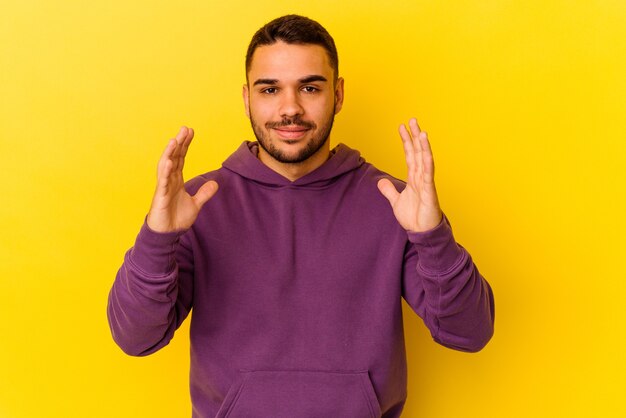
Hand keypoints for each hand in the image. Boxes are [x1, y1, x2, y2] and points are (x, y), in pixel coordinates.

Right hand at [146, 126, 218, 232]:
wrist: (167, 234)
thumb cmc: (176, 218)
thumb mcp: (195, 204)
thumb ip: (204, 193)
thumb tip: (216, 183)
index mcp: (176, 180)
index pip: (180, 158)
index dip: (185, 145)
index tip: (190, 132)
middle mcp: (168, 180)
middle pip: (173, 157)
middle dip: (179, 143)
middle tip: (185, 128)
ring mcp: (163, 187)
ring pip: (165, 166)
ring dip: (170, 152)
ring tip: (175, 139)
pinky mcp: (160, 197)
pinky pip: (162, 182)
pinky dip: (165, 171)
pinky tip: (169, 161)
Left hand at [377, 118, 442, 232]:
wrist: (422, 233)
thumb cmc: (414, 217)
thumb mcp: (396, 202)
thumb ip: (389, 190)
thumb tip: (380, 181)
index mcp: (414, 178)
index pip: (410, 155)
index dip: (406, 141)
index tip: (402, 127)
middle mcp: (421, 178)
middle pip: (418, 153)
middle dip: (415, 137)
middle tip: (412, 120)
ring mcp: (426, 184)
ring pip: (425, 160)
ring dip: (423, 146)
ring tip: (421, 131)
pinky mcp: (430, 192)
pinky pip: (429, 175)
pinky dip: (428, 163)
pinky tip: (427, 152)